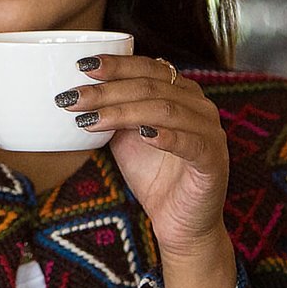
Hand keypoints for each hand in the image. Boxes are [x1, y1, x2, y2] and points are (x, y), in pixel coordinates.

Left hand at [65, 53, 236, 287]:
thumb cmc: (153, 176)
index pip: (148, 69)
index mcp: (181, 93)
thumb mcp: (124, 138)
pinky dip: (166, 135)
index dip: (116, 65)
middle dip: (107, 91)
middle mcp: (200, 106)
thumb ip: (112, 111)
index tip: (81, 66)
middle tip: (72, 98)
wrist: (179, 223)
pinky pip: (191, 143)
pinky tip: (142, 134)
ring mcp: (211, 132)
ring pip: (166, 110)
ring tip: (89, 120)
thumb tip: (77, 90)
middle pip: (152, 87)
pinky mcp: (213, 161)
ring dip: (123, 112)